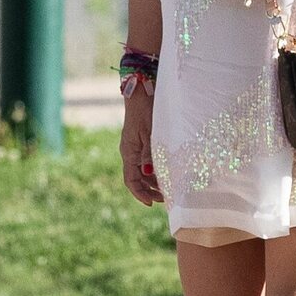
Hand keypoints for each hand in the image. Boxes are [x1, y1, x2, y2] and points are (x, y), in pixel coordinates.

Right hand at [119, 86, 163, 205]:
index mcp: (128, 152)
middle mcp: (129, 152)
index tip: (151, 203)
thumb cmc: (145, 110)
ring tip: (167, 189)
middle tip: (164, 199)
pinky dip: (154, 170)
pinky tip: (165, 172)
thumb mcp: (149, 132)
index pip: (131, 180)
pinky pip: (145, 162)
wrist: (140, 92)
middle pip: (136, 179)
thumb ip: (149, 153)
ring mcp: (134, 147)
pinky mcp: (140, 142)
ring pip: (141, 172)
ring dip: (152, 182)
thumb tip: (148, 174)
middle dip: (149, 191)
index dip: (140, 194)